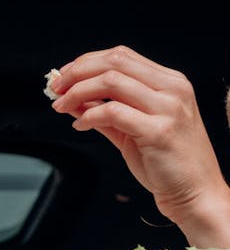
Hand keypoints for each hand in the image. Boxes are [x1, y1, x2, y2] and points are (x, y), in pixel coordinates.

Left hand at [47, 46, 229, 248]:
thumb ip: (107, 112)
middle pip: (115, 62)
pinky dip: (90, 115)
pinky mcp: (158, 131)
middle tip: (55, 89)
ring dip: (78, 92)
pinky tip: (79, 125)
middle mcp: (171, 88)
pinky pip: (114, 112)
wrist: (193, 193)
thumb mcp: (134, 130)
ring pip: (112, 82)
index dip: (87, 62)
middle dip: (78, 72)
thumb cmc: (165, 164)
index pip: (122, 56)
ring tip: (61, 107)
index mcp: (169, 82)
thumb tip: (75, 100)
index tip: (63, 77)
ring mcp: (167, 108)